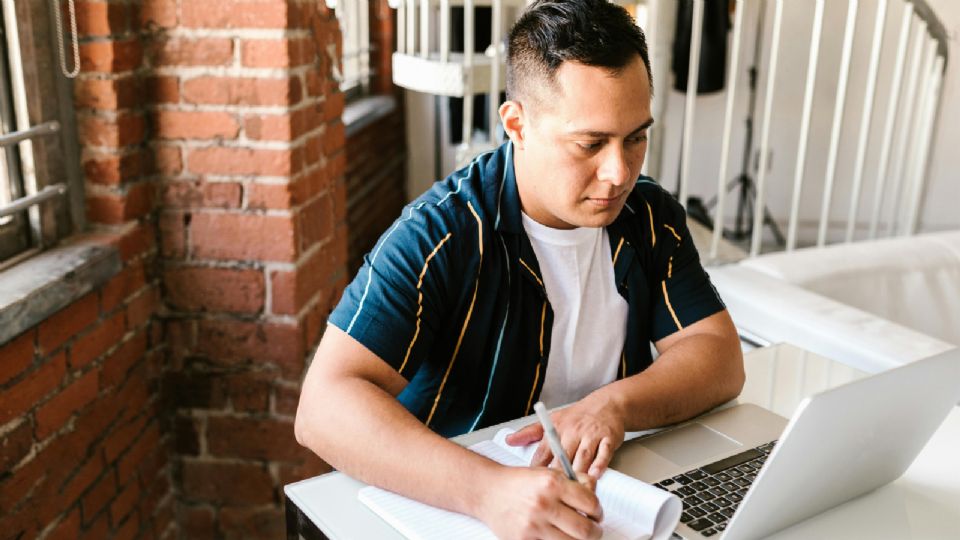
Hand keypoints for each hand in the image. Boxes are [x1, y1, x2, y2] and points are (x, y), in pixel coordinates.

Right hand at [476, 465, 602, 539]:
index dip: (598, 511)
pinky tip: (555, 536)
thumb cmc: (519, 482)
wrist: (488, 491)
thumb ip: (575, 481)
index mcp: (553, 483)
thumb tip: (594, 494)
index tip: (596, 514)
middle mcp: (544, 503)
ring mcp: (533, 524)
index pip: (591, 504)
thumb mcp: (548, 472)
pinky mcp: (524, 539)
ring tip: (576, 536)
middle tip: (593, 530)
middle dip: (595, 532)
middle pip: (586, 530)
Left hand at [505, 394, 624, 478]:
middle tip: (553, 493)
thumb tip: (509, 440)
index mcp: (557, 430)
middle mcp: (573, 432)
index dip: (538, 470)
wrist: (606, 404)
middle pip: (563, 457)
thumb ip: (530, 433)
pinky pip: (603, 453)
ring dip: (577, 472)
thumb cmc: (578, 416)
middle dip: (557, 475)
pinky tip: (595, 475)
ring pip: (582, 457)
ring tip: (573, 489)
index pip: (544, 453)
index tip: (534, 485)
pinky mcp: (608, 438)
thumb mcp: (552, 420)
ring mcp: (591, 435)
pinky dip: (599, 464)